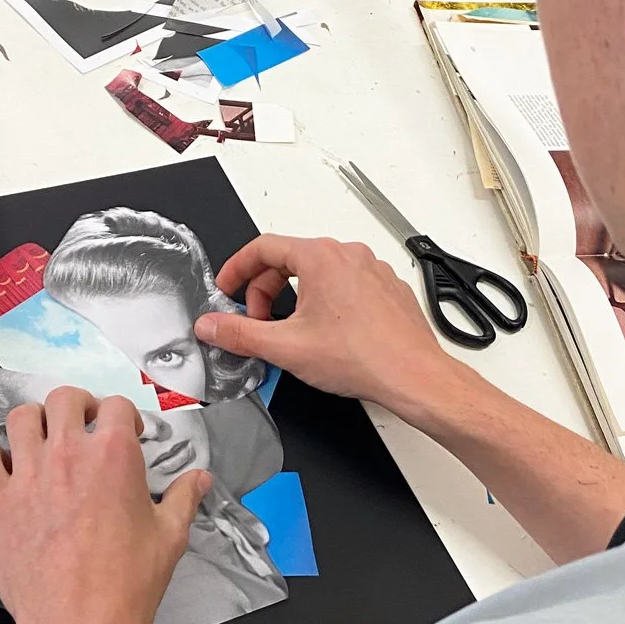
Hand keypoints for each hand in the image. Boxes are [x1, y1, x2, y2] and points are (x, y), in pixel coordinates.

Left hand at [0, 388, 210, 623]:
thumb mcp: (169, 538)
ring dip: (34, 423)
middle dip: (76, 406)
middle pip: (64, 398)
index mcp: (114, 455)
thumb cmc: (125, 585)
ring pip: (21, 418)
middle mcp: (67, 454)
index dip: (122, 416)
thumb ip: (183, 499)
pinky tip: (5, 471)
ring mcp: (27, 474)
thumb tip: (199, 480)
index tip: (125, 432)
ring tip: (42, 441)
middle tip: (82, 425)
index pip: (116, 406)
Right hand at [196, 235, 450, 416]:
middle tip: (255, 321)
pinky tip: (325, 333)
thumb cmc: (363, 357)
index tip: (227, 289)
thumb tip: (211, 326)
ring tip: (291, 331)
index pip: (263, 247)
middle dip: (264, 290)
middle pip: (289, 259)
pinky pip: (344, 284)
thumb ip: (240, 334)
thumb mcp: (286, 348)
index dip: (236, 269)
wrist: (413, 375)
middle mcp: (348, 255)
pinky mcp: (386, 287)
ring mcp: (371, 269)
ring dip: (295, 297)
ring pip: (318, 273)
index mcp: (320, 258)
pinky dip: (325, 302)